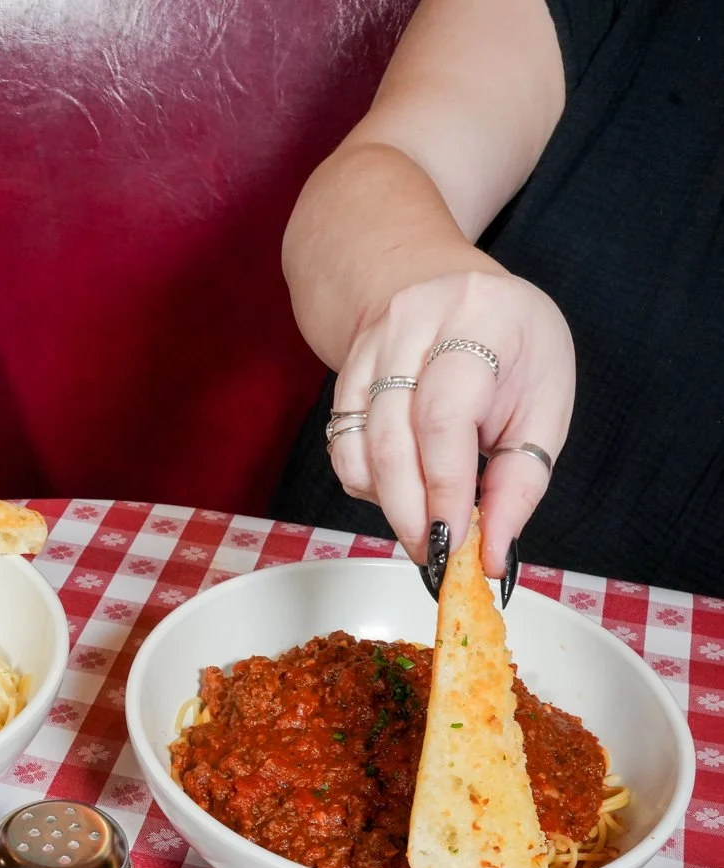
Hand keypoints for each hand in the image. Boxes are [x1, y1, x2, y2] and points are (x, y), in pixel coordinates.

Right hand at [327, 269, 574, 577]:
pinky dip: (369, 485)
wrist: (450, 291)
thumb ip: (521, 483)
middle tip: (436, 555)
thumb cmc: (511, 350)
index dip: (445, 488)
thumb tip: (493, 556)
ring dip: (389, 504)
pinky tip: (404, 488)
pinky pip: (342, 447)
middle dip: (412, 511)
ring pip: (360, 447)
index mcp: (481, 317)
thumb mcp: (544, 404)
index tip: (455, 543)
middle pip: (392, 438)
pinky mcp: (344, 371)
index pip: (445, 416)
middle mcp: (416, 320)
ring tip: (426, 526)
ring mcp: (371, 344)